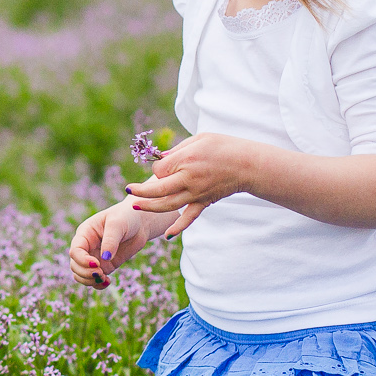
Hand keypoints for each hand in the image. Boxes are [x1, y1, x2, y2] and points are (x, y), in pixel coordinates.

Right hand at [67, 201, 172, 288]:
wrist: (140, 222)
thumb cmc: (126, 216)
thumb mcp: (118, 224)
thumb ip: (111, 240)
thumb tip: (105, 258)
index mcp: (85, 234)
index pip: (75, 250)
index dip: (82, 260)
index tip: (96, 264)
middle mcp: (86, 247)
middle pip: (75, 265)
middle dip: (85, 272)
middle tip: (101, 273)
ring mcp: (94, 257)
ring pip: (81, 275)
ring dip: (89, 280)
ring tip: (104, 278)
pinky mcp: (105, 266)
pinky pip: (95, 279)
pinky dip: (98, 284)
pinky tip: (108, 282)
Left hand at [123, 132, 262, 237]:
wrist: (248, 164)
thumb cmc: (223, 146)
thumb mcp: (199, 139)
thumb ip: (178, 149)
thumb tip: (163, 159)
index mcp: (186, 160)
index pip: (159, 169)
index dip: (157, 167)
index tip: (163, 164)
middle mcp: (188, 179)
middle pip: (157, 189)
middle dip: (140, 191)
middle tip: (128, 190)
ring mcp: (196, 193)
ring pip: (168, 205)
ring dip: (150, 207)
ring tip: (135, 206)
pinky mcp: (204, 202)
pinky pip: (189, 218)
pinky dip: (178, 227)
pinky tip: (167, 235)